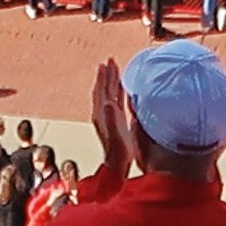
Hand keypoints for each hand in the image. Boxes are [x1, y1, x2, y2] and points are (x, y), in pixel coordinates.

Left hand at [88, 56, 139, 182]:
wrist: (118, 165)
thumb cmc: (118, 152)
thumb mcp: (116, 134)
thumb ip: (112, 118)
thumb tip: (108, 102)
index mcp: (102, 114)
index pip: (102, 90)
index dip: (104, 77)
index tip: (107, 63)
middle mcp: (103, 113)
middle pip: (104, 89)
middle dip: (107, 74)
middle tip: (110, 60)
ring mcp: (109, 117)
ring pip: (109, 94)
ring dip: (112, 81)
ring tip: (115, 69)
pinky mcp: (116, 121)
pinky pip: (116, 101)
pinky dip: (118, 91)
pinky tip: (123, 88)